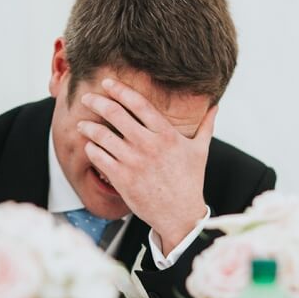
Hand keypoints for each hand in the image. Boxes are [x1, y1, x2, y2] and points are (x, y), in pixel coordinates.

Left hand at [78, 78, 215, 251]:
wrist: (180, 215)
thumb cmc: (190, 182)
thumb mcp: (200, 151)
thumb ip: (206, 126)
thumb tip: (216, 106)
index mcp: (167, 135)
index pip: (139, 104)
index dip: (120, 90)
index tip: (107, 83)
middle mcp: (149, 145)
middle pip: (116, 114)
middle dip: (98, 102)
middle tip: (88, 97)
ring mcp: (134, 162)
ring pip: (102, 135)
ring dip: (88, 126)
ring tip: (82, 123)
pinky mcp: (122, 179)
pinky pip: (99, 157)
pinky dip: (91, 149)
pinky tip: (90, 146)